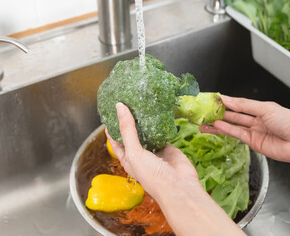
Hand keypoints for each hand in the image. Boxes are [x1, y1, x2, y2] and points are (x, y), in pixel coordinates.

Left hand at [108, 102, 244, 235]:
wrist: (179, 187)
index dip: (112, 127)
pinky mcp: (168, 147)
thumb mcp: (134, 152)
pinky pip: (162, 134)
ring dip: (145, 121)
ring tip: (140, 104)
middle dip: (129, 121)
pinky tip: (158, 113)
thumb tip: (120, 107)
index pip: (116, 141)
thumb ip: (128, 130)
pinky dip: (160, 125)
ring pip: (147, 133)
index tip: (110, 111)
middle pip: (132, 135)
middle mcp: (140, 154)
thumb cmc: (152, 175)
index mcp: (128, 159)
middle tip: (127, 102)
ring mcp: (154, 151)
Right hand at [200, 95, 289, 163]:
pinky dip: (227, 131)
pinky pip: (237, 135)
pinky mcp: (254, 144)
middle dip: (219, 114)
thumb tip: (228, 99)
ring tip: (204, 122)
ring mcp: (255, 132)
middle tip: (204, 111)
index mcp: (262, 108)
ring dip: (219, 124)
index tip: (212, 99)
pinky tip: (217, 126)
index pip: (240, 104)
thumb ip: (245, 105)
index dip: (226, 102)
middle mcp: (258, 120)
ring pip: (233, 126)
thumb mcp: (265, 108)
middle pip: (234, 116)